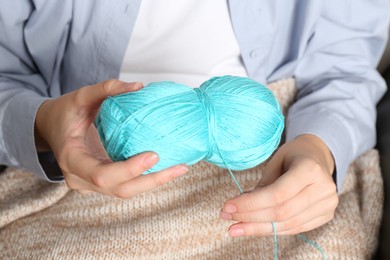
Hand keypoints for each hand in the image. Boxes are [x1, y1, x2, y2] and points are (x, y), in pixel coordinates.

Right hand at [35, 80, 188, 196]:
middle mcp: (79, 178)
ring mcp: (90, 185)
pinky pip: (126, 186)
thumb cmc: (65, 112)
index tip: (155, 154)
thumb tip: (140, 86)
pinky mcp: (101, 184)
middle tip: (179, 166)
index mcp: (71, 158)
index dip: (128, 169)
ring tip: (180, 168)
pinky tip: (167, 168)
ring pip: (126, 192)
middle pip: (120, 190)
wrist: (50, 129)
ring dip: (154, 183)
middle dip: (152, 181)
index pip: (102, 173)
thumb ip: (107, 88)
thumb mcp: (80, 96)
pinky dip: (147, 179)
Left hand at [220, 134, 337, 235]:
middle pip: (281, 212)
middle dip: (250, 217)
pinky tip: (253, 228)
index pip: (277, 194)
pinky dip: (272, 229)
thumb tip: (239, 209)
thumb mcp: (275, 162)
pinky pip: (295, 228)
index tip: (227, 206)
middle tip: (227, 216)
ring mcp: (328, 204)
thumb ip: (262, 186)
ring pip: (287, 225)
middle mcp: (324, 188)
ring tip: (235, 227)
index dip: (250, 204)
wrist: (318, 157)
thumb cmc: (292, 156)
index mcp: (310, 168)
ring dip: (257, 228)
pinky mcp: (326, 215)